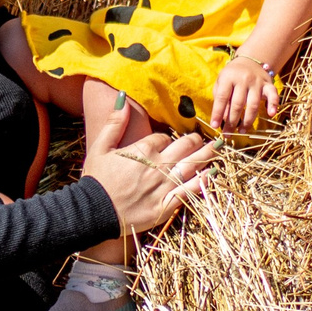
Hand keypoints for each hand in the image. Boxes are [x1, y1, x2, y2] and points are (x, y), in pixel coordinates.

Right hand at [83, 98, 217, 234]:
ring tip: (218, 149)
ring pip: (192, 167)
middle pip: (185, 147)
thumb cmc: (96, 179)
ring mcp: (164, 186)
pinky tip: (211, 175)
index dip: (168, 138)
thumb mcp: (100, 147)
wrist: (94, 213)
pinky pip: (189, 192)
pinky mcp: (166, 205)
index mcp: (143, 150)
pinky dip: (202, 183)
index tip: (168, 141)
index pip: (164, 138)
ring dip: (206, 156)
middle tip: (202, 139)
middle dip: (195, 141)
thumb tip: (122, 97)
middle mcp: (158, 166)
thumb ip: (114, 123)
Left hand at [209, 56, 279, 130]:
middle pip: (237, 104)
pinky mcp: (268, 84)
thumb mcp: (221, 83)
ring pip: (253, 104)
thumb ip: (220, 99)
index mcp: (228, 78)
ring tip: (242, 131)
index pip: (222, 98)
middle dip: (232, 121)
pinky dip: (273, 104)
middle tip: (228, 133)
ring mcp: (257, 82)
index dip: (218, 113)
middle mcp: (243, 79)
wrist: (250, 61)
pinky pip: (273, 95)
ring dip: (248, 120)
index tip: (214, 126)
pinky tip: (271, 114)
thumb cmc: (232, 76)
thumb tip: (223, 119)